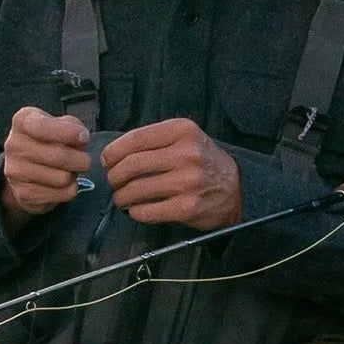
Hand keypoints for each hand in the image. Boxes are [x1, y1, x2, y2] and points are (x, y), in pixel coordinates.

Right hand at [0, 105, 90, 223]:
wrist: (28, 169)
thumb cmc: (50, 140)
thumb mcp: (61, 124)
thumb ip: (73, 126)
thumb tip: (81, 138)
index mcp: (22, 121)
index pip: (43, 127)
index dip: (68, 133)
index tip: (84, 137)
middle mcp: (13, 145)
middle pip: (58, 156)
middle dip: (81, 159)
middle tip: (85, 160)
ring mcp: (15, 171)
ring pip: (62, 177)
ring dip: (74, 175)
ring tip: (69, 170)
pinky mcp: (23, 193)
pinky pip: (61, 194)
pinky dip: (70, 189)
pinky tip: (63, 183)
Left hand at [102, 119, 242, 227]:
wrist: (236, 189)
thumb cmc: (204, 162)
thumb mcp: (186, 137)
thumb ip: (154, 139)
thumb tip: (114, 153)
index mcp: (182, 131)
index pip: (134, 139)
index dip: (113, 152)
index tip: (107, 160)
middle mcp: (186, 154)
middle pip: (131, 165)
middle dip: (113, 176)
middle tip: (113, 181)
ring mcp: (187, 182)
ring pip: (135, 189)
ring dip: (120, 196)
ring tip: (121, 197)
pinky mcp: (186, 207)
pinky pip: (146, 211)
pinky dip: (135, 212)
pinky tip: (136, 209)